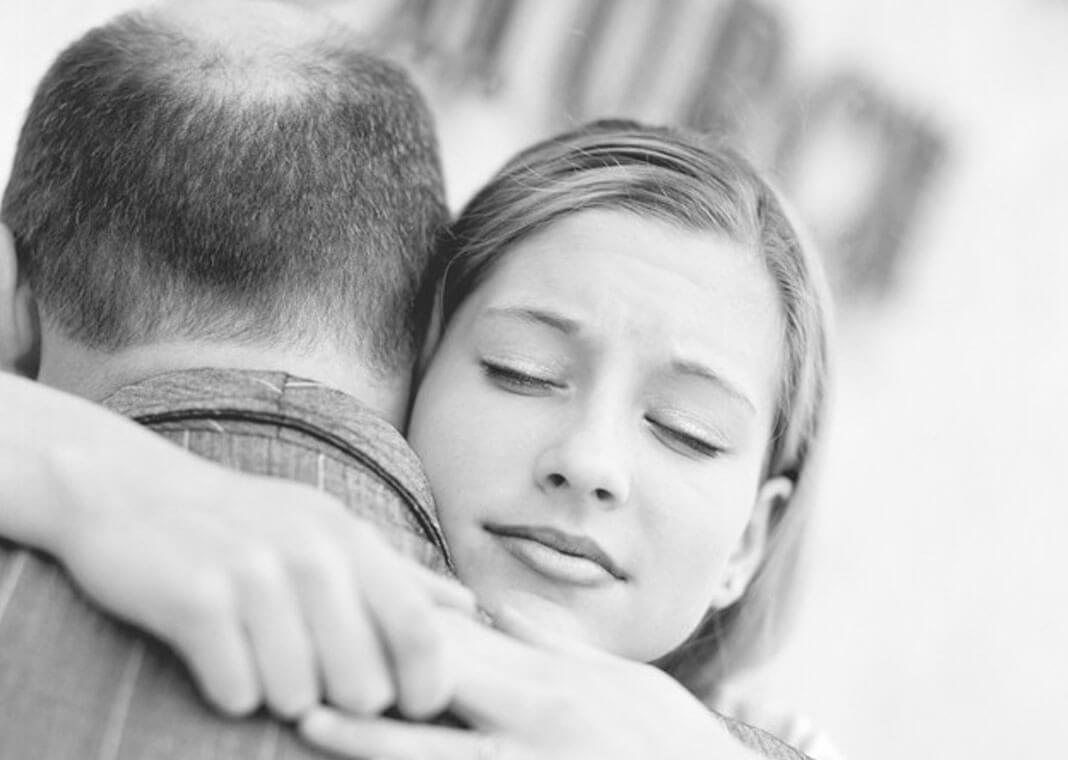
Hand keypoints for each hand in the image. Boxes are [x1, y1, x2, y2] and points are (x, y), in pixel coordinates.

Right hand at [44, 444, 474, 719]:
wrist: (131, 491)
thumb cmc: (246, 523)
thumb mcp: (329, 531)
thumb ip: (400, 574)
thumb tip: (469, 606)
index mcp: (351, 540)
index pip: (421, 630)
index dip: (426, 684)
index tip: (409, 705)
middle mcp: (312, 553)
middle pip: (364, 682)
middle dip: (341, 700)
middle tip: (310, 675)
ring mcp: (254, 573)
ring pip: (297, 698)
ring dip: (277, 694)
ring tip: (257, 655)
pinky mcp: (196, 599)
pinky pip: (236, 692)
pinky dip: (228, 689)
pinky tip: (216, 654)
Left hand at [298, 609, 762, 759]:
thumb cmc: (673, 748)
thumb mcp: (624, 685)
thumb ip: (557, 647)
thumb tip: (502, 607)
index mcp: (553, 690)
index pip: (466, 643)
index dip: (403, 621)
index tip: (348, 595)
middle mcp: (533, 732)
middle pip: (438, 688)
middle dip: (369, 669)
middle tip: (299, 646)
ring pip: (436, 756)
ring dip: (369, 740)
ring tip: (308, 717)